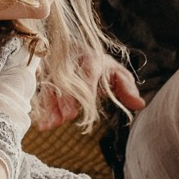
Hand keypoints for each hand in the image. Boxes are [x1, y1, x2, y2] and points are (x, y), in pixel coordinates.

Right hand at [30, 53, 144, 130]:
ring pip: (50, 83)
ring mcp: (54, 64)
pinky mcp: (42, 73)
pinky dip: (40, 106)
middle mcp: (70, 57)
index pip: (89, 69)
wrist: (77, 54)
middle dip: (65, 97)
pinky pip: (39, 88)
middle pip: (66, 76)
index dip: (86, 85)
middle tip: (67, 117)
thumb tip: (139, 104)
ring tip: (51, 124)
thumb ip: (127, 88)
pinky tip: (42, 122)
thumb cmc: (101, 68)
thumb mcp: (117, 75)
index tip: (87, 103)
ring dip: (50, 105)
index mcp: (91, 56)